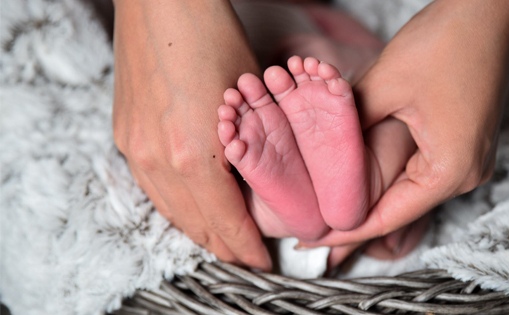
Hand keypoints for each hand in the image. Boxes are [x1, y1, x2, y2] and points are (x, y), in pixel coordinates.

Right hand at [112, 0, 270, 269]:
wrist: (163, 3)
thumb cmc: (213, 39)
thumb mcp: (250, 99)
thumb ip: (253, 147)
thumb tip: (262, 180)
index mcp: (195, 155)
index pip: (226, 222)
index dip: (246, 248)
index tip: (261, 262)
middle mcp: (158, 160)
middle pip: (194, 224)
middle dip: (223, 246)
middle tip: (245, 258)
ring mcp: (135, 148)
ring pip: (169, 209)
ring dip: (197, 230)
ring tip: (220, 241)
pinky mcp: (124, 134)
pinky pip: (151, 186)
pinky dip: (175, 204)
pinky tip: (190, 207)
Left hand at [301, 0, 508, 258]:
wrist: (487, 10)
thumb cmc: (445, 41)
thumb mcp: (384, 86)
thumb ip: (349, 126)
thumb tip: (319, 151)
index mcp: (451, 171)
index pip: (387, 218)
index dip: (344, 231)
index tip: (309, 239)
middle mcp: (467, 174)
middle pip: (400, 209)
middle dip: (354, 214)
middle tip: (311, 223)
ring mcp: (469, 158)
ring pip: (409, 189)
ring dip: (371, 193)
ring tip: (329, 201)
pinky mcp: (464, 142)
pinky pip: (421, 170)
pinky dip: (390, 174)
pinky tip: (360, 174)